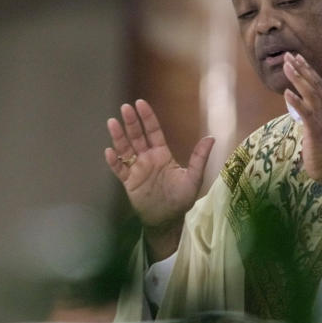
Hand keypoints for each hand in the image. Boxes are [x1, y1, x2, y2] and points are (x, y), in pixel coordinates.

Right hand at [105, 99, 214, 260]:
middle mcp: (147, 158)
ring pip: (125, 149)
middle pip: (137, 136)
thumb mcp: (193, 178)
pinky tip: (110, 152)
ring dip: (118, 136)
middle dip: (131, 122)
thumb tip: (211, 138)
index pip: (153, 131)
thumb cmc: (181, 199)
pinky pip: (119, 169)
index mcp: (162, 154)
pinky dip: (114, 161)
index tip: (140, 103)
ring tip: (112, 122)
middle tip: (125, 107)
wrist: (167, 219)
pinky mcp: (129, 182)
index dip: (147, 117)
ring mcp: (136, 169)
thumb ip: (199, 158)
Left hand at [282, 53, 321, 192]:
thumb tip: (300, 101)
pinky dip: (297, 103)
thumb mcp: (316, 127)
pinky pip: (306, 114)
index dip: (308, 70)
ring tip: (287, 67)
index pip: (318, 85)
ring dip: (299, 80)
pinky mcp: (316, 132)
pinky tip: (287, 93)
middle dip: (302, 69)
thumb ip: (311, 113)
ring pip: (311, 95)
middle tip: (289, 55)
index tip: (297, 57)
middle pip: (315, 85)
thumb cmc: (321, 150)